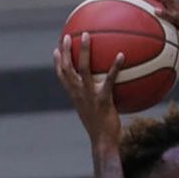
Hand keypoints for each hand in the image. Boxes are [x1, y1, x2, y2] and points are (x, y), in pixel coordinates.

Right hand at [53, 33, 124, 149]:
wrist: (103, 141)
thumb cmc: (101, 127)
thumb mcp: (93, 111)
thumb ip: (94, 99)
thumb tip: (103, 90)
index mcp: (74, 95)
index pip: (61, 76)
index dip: (57, 62)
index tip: (56, 49)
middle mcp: (78, 93)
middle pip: (66, 68)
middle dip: (65, 51)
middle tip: (67, 36)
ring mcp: (89, 95)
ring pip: (83, 68)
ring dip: (84, 50)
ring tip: (87, 36)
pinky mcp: (103, 99)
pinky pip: (109, 79)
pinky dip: (115, 66)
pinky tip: (122, 55)